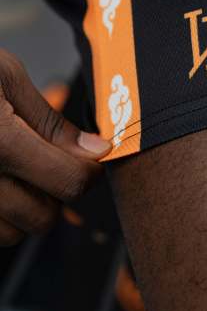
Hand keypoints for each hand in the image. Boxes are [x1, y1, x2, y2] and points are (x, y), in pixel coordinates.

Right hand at [0, 49, 111, 246]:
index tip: (90, 159)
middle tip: (48, 162)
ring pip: (10, 234)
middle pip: (41, 218)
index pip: (68, 181)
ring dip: (22, 208)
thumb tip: (94, 149)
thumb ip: (49, 119)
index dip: (89, 172)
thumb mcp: (4, 76)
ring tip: (11, 168)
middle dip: (55, 194)